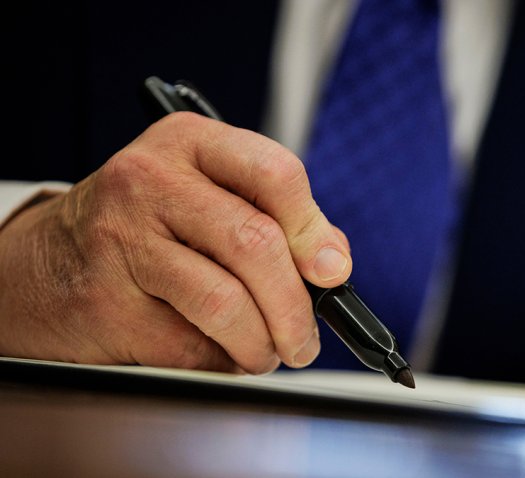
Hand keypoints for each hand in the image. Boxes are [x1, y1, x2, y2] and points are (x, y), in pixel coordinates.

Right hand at [0, 112, 351, 373]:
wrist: (46, 261)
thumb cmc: (148, 224)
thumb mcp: (206, 192)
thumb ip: (273, 216)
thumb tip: (332, 263)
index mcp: (188, 142)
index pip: (275, 173)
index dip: (313, 230)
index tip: (332, 272)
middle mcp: (150, 181)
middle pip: (254, 244)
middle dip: (295, 306)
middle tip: (305, 338)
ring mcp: (121, 240)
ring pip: (226, 303)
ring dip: (262, 344)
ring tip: (268, 352)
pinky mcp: (106, 302)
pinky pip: (190, 346)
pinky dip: (221, 360)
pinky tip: (222, 352)